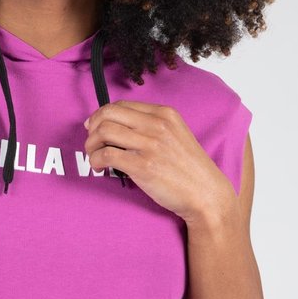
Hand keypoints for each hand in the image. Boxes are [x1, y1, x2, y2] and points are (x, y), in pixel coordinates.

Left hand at [84, 100, 234, 223]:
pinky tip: (99, 167)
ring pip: (104, 132)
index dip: (101, 115)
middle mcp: (157, 125)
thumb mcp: (175, 135)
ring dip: (91, 144)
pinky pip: (106, 155)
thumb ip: (151, 127)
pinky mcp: (143, 166)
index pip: (121, 105)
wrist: (206, 193)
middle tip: (91, 141)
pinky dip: (95, 160)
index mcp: (164, 114)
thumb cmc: (189, 169)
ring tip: (94, 156)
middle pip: (108, 114)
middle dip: (92, 128)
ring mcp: (150, 144)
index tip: (95, 127)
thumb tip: (118, 126)